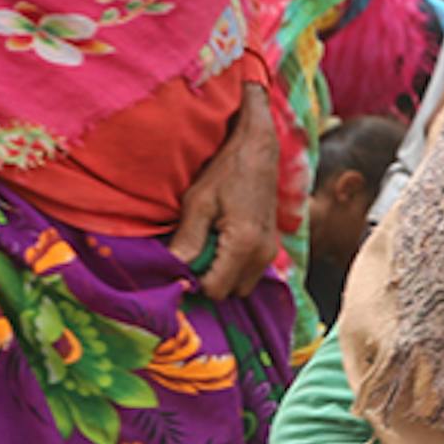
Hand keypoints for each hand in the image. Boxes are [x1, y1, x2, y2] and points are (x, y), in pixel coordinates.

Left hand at [170, 85, 280, 300]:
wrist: (258, 151)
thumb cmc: (226, 171)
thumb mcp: (198, 203)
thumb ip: (187, 241)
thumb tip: (172, 270)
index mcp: (244, 245)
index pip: (215, 290)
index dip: (193, 282)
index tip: (180, 263)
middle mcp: (263, 254)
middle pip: (230, 293)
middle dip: (208, 280)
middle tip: (192, 253)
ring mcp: (271, 252)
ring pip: (241, 285)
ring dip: (221, 274)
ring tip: (206, 244)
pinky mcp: (271, 246)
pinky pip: (249, 271)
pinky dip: (232, 265)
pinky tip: (220, 241)